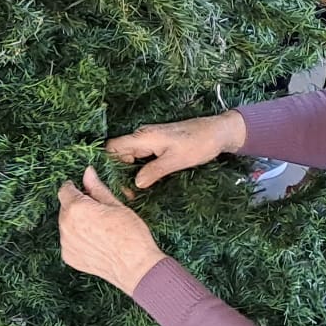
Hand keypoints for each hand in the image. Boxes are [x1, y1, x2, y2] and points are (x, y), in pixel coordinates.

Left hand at [57, 168, 166, 295]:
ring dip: (76, 223)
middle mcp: (66, 225)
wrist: (135, 267)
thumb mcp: (116, 205)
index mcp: (77, 208)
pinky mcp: (69, 257)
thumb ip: (97, 188)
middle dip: (77, 206)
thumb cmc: (130, 234)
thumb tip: (87, 172)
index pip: (65, 190)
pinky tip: (96, 241)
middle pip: (65, 208)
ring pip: (66, 225)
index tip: (82, 189)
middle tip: (97, 211)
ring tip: (99, 229)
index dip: (74, 188)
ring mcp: (66, 243)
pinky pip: (69, 242)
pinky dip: (78, 239)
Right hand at [107, 113, 247, 189]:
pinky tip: (144, 182)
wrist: (217, 132)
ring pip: (130, 155)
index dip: (108, 164)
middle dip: (118, 172)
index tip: (114, 184)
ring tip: (133, 192)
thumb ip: (154, 171)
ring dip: (129, 172)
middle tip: (125, 194)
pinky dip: (139, 168)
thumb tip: (136, 184)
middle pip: (119, 153)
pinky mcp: (158, 144)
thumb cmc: (198, 144)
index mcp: (143, 137)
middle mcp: (143, 136)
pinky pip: (141, 156)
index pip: (113, 147)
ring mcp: (150, 140)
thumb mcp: (176, 161)